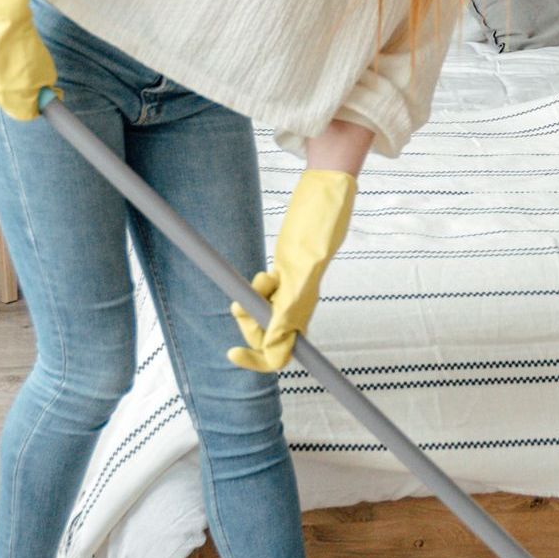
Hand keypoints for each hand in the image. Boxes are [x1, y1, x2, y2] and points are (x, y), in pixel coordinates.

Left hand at [227, 168, 356, 373]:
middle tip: (240, 304)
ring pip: (263, 315)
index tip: (233, 353)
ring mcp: (292, 290)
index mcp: (304, 307)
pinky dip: (258, 288)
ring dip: (252, 303)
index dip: (258, 360)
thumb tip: (274, 341)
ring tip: (262, 277)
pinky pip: (266, 295)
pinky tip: (266, 273)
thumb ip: (291, 306)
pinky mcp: (287, 275)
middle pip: (266, 336)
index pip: (281, 353)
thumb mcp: (305, 267)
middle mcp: (298, 304)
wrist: (325, 197)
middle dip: (249, 323)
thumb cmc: (321, 226)